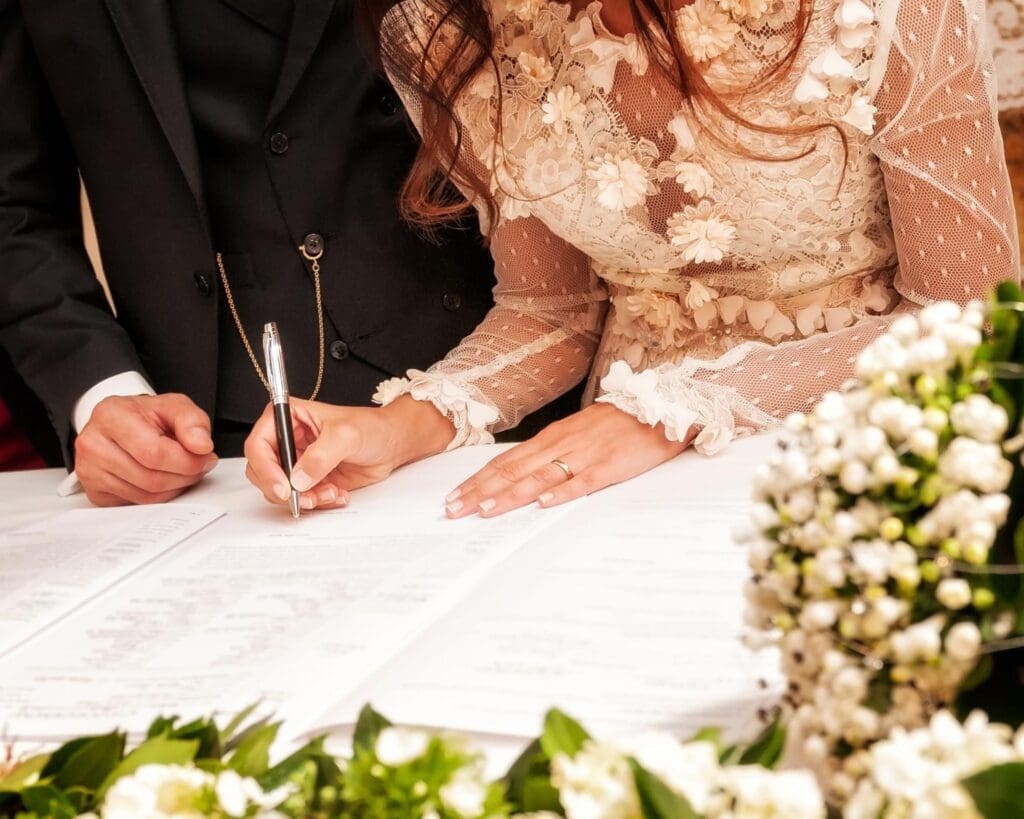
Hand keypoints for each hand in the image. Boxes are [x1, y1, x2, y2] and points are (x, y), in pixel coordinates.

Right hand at [74, 393, 216, 506]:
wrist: (121, 423)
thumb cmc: (145, 416)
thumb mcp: (174, 406)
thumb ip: (192, 420)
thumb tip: (201, 445)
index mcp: (110, 416)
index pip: (154, 452)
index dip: (187, 461)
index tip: (206, 457)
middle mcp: (92, 444)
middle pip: (151, 478)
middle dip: (185, 476)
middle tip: (200, 465)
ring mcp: (89, 471)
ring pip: (146, 496)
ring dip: (175, 487)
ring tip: (185, 470)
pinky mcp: (95, 493)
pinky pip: (137, 504)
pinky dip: (160, 496)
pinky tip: (165, 478)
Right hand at [244, 395, 454, 509]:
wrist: (391, 444)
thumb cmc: (371, 427)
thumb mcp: (347, 434)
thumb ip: (321, 455)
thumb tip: (298, 478)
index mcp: (288, 417)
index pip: (258, 445)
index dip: (266, 469)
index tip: (284, 487)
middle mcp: (288, 439)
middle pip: (262, 472)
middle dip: (284, 490)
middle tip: (306, 497)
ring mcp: (297, 462)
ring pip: (280, 490)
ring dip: (304, 498)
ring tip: (330, 492)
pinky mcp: (309, 480)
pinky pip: (300, 498)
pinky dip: (317, 502)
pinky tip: (337, 493)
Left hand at [445, 403, 692, 517]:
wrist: (660, 406)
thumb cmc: (617, 423)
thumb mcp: (576, 433)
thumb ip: (551, 453)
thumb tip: (521, 475)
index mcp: (552, 437)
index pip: (505, 461)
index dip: (478, 480)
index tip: (454, 496)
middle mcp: (561, 444)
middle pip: (512, 471)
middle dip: (480, 492)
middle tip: (452, 510)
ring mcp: (584, 455)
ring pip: (538, 478)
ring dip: (508, 495)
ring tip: (483, 511)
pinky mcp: (609, 466)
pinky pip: (582, 481)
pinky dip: (561, 493)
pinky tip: (542, 505)